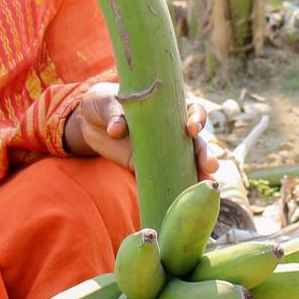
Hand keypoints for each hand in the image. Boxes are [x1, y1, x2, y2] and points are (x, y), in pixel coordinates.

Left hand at [63, 82, 218, 177]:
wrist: (88, 122)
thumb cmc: (103, 103)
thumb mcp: (107, 102)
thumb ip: (115, 114)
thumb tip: (116, 130)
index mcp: (167, 107)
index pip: (192, 111)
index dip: (197, 119)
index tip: (191, 129)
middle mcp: (170, 130)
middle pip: (195, 142)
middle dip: (205, 153)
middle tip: (210, 165)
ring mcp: (161, 151)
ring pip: (186, 162)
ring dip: (198, 173)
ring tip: (206, 183)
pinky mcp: (146, 167)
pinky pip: (164, 178)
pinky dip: (175, 186)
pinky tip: (184, 196)